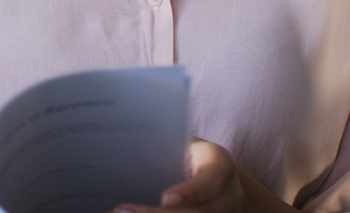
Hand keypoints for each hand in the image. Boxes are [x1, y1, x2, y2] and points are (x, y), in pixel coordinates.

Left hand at [115, 138, 291, 212]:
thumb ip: (164, 148)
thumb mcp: (184, 143)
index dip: (188, 192)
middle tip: (122, 210)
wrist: (217, 174)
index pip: (209, 182)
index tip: (165, 198)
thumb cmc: (190, 152)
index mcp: (220, 165)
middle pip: (199, 212)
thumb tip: (126, 149)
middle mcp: (227, 195)